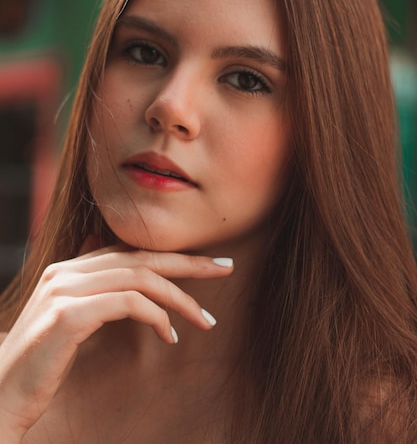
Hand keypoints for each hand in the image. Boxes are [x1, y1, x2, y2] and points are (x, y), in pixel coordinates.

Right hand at [0, 240, 232, 439]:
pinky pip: (127, 302)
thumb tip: (120, 268)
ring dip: (179, 297)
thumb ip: (92, 289)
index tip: (208, 264)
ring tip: (204, 319)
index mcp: (68, 268)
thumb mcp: (69, 319)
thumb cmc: (41, 363)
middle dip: (188, 262)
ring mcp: (65, 289)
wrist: (0, 397)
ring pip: (139, 276)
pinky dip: (156, 315)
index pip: (130, 251)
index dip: (171, 255)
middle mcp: (66, 271)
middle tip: (225, 268)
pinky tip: (170, 335)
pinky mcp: (68, 314)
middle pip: (141, 256)